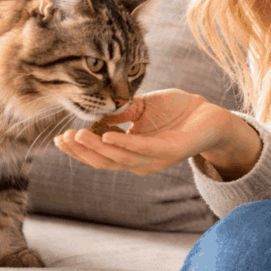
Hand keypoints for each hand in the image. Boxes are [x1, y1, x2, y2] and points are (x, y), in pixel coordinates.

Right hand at [53, 89, 231, 175]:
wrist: (209, 113)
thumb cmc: (176, 111)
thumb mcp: (141, 107)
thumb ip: (120, 113)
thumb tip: (95, 116)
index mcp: (133, 153)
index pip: (100, 157)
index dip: (79, 151)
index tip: (60, 139)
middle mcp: (142, 161)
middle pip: (105, 162)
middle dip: (83, 152)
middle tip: (65, 139)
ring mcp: (155, 159)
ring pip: (120, 158)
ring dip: (98, 148)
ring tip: (80, 136)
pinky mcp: (169, 151)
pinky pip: (142, 149)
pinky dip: (124, 144)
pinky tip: (107, 137)